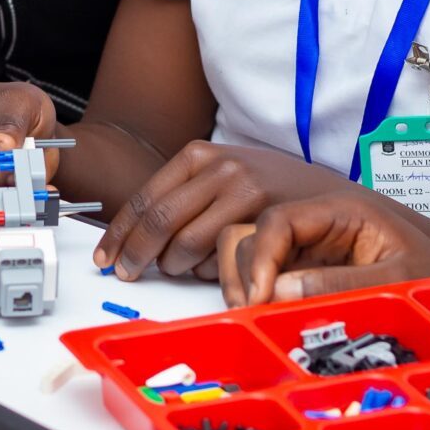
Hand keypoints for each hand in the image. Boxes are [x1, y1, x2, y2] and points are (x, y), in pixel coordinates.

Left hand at [93, 142, 351, 281]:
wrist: (324, 192)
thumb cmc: (267, 189)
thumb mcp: (221, 176)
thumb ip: (183, 196)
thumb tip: (132, 234)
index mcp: (199, 155)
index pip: (144, 198)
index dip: (119, 233)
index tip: (105, 257)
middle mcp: (220, 168)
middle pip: (159, 220)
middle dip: (137, 254)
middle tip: (128, 274)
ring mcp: (245, 190)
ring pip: (186, 243)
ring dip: (175, 266)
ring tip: (180, 270)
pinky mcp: (266, 216)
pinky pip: (220, 256)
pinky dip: (208, 270)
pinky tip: (215, 269)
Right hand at [215, 188, 429, 305]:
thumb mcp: (394, 282)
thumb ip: (337, 285)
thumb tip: (278, 293)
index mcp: (342, 211)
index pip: (279, 221)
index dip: (260, 258)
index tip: (259, 298)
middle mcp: (317, 223)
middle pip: (252, 231)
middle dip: (244, 271)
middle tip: (252, 312)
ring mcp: (307, 245)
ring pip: (248, 250)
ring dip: (241, 282)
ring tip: (254, 315)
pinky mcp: (303, 267)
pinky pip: (263, 274)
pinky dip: (253, 293)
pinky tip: (262, 314)